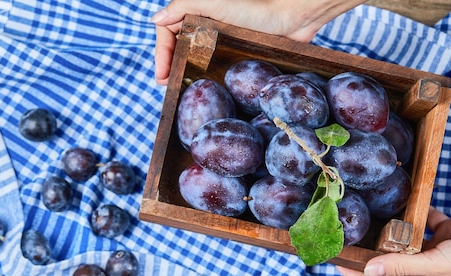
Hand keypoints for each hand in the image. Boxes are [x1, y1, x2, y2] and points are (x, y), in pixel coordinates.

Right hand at [152, 0, 365, 84]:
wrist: (295, 14)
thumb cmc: (256, 5)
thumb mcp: (214, 1)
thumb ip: (183, 7)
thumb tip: (155, 20)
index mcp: (198, 10)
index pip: (168, 32)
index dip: (161, 54)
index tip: (160, 75)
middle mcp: (207, 24)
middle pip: (179, 47)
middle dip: (170, 67)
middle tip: (167, 88)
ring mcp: (222, 41)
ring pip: (196, 59)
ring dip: (185, 76)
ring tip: (180, 92)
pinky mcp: (238, 53)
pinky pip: (216, 68)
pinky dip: (206, 79)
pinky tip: (204, 91)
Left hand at [336, 207, 450, 275]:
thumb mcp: (436, 265)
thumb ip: (402, 266)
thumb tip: (369, 271)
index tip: (335, 264)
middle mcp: (423, 267)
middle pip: (387, 262)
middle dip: (367, 252)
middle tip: (346, 238)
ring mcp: (434, 248)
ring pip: (404, 239)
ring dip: (389, 230)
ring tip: (367, 217)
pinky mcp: (446, 230)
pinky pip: (424, 220)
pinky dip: (414, 212)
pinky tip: (402, 201)